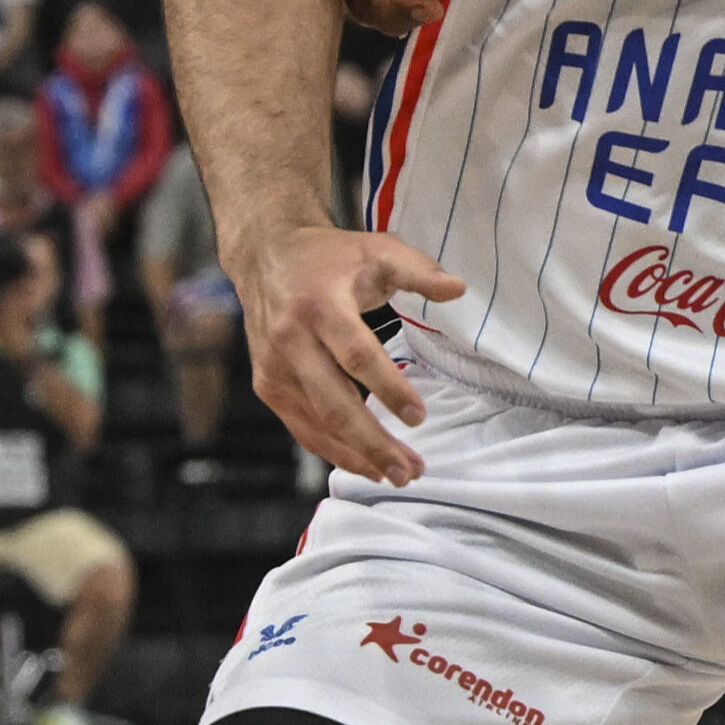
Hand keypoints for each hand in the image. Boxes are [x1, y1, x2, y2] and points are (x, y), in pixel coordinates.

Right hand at [238, 214, 462, 484]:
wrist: (265, 256)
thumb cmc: (328, 257)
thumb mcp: (377, 250)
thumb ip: (419, 270)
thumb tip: (458, 289)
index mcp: (320, 305)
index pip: (356, 355)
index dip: (388, 389)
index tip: (418, 417)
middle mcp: (291, 339)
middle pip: (334, 403)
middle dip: (373, 442)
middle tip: (410, 469)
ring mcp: (275, 367)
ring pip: (317, 424)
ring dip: (358, 456)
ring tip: (397, 474)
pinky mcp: (267, 384)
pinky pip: (302, 427)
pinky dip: (333, 450)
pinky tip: (364, 465)